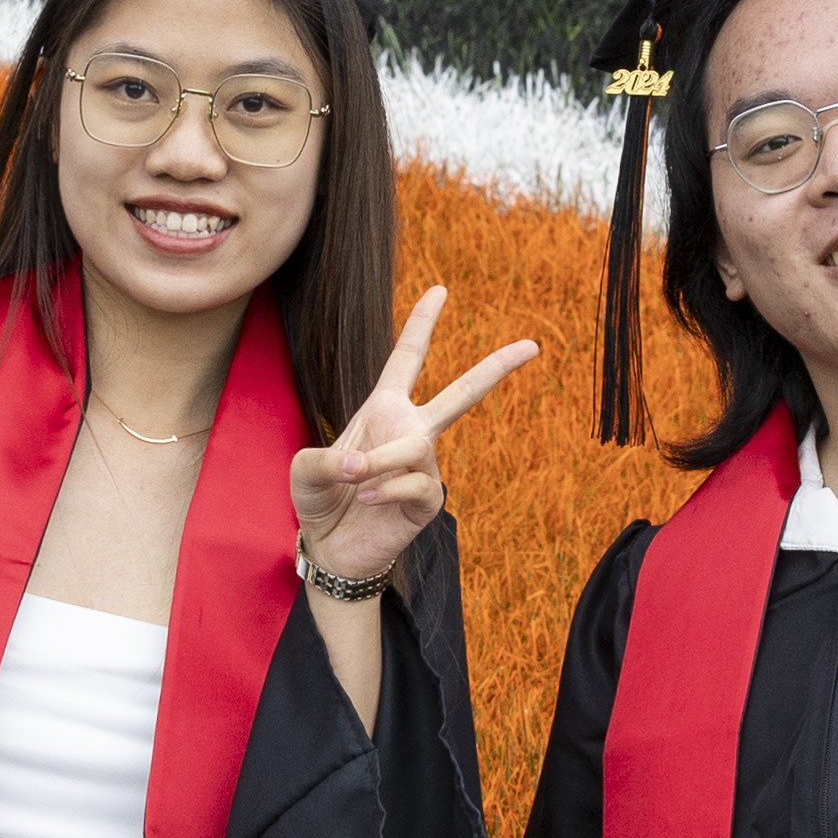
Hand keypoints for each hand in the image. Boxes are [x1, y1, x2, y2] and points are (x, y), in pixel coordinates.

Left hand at [292, 289, 538, 592]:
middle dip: (496, 369)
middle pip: (461, 395)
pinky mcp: (429, 501)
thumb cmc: (320, 500)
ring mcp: (424, 466)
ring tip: (354, 477)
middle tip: (532, 345)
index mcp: (384, 410)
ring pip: (416, 447)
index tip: (440, 289)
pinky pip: (418, 483)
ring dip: (380, 461)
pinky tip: (368, 499)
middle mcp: (411, 430)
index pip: (407, 359)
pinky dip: (387, 489)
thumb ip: (324, 459)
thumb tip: (361, 466)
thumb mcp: (305, 469)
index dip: (421, 323)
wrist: (332, 547)